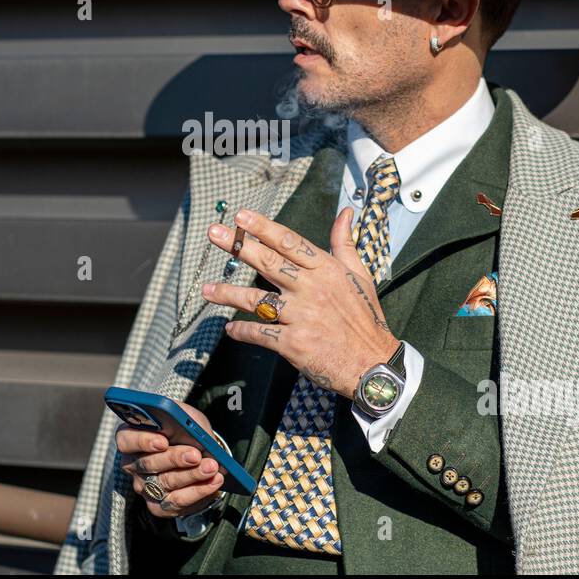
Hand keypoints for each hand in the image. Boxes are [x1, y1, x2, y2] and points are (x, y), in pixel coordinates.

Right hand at [116, 401, 225, 518]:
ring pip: (165, 484)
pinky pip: (176, 502)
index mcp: (131, 437)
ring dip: (192, 476)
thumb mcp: (184, 416)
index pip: (126, 440)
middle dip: (175, 459)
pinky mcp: (157, 505)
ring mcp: (143, 487)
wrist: (195, 449)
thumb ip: (184, 420)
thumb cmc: (184, 428)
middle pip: (149, 464)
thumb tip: (194, 433)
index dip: (143, 441)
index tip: (163, 441)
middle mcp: (132, 465)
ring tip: (212, 468)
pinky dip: (198, 492)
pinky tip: (214, 483)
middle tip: (196, 455)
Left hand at [200, 206, 400, 397]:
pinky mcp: (293, 343)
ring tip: (205, 289)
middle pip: (268, 263)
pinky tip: (230, 329)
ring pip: (256, 300)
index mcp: (327, 270)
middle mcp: (312, 289)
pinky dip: (242, 331)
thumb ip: (345, 244)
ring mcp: (301, 316)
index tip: (241, 216)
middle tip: (213, 234)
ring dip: (227, 294)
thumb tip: (345, 213)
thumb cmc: (365, 319)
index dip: (263, 228)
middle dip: (238, 247)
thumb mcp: (360, 276)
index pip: (290, 242)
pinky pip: (260, 333)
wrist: (373, 364)